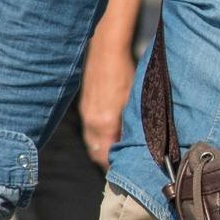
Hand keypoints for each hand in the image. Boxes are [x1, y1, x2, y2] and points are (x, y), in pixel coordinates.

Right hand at [76, 40, 132, 164]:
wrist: (107, 50)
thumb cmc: (125, 73)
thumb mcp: (135, 101)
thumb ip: (132, 125)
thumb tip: (135, 142)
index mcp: (105, 124)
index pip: (105, 156)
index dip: (114, 165)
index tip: (125, 169)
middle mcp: (92, 122)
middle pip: (95, 153)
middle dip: (106, 161)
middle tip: (120, 164)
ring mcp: (86, 113)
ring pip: (91, 142)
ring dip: (101, 149)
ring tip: (115, 151)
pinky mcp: (84, 106)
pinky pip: (88, 129)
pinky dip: (97, 137)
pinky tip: (108, 133)